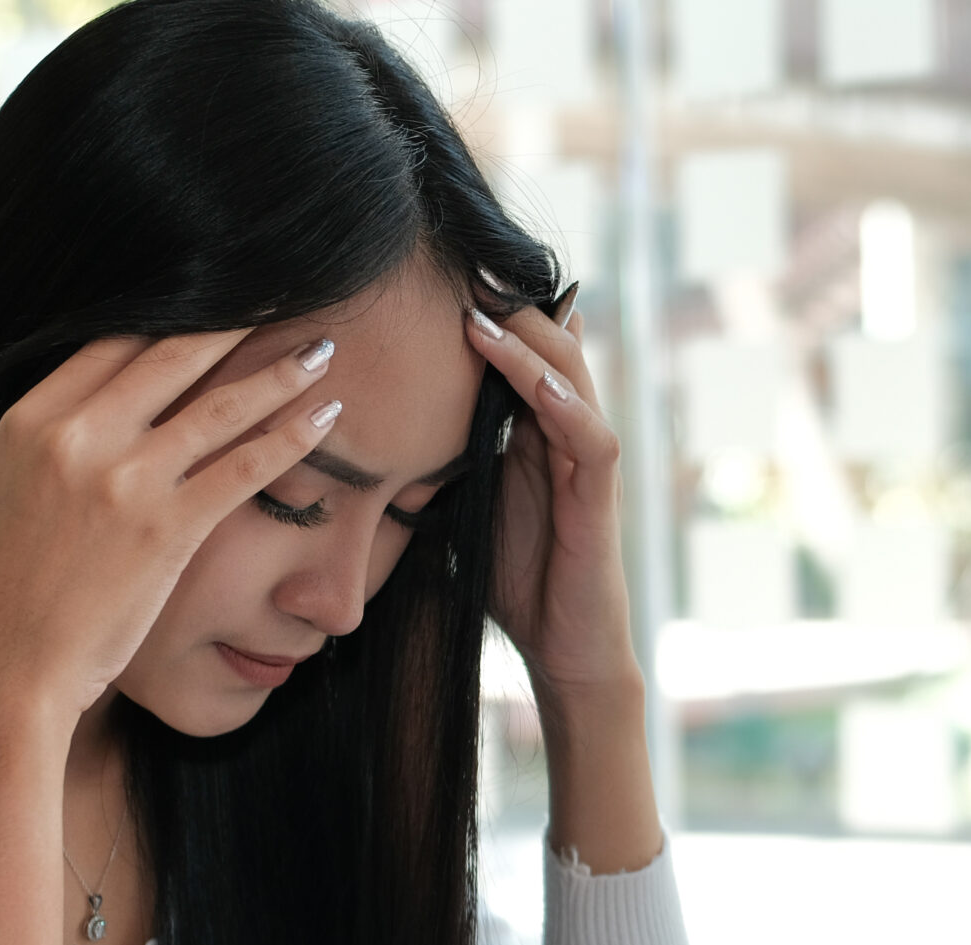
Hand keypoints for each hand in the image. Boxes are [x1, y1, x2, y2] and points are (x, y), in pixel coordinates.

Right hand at [0, 329, 344, 728]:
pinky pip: (246, 467)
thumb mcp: (17, 488)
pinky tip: (327, 415)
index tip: (222, 293)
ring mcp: (123, 481)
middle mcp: (75, 436)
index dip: (177, 312)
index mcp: (31, 419)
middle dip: (237, 319)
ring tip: (322, 350)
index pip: (114, 340)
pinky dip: (293, 435)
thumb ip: (62, 438)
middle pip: (172, 353)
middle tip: (285, 294)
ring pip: (220, 405)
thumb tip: (114, 399)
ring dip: (281, 371)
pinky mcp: (166, 529)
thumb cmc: (18, 587)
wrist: (9, 664)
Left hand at [463, 288, 638, 705]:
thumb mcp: (461, 507)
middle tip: (463, 268)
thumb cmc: (515, 582)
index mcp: (533, 435)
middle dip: (511, 307)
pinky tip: (531, 378)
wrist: (564, 650)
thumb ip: (438, 464)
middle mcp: (566, 437)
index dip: (488, 315)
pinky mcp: (602, 499)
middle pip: (550, 349)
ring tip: (485, 310)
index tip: (437, 278)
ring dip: (531, 342)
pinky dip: (563, 403)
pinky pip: (591, 437)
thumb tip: (369, 433)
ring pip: (571, 380)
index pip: (518, 356)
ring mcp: (589, 464)